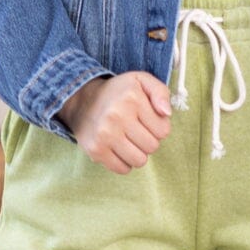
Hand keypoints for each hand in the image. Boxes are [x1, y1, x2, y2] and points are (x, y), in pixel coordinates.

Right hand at [58, 71, 172, 173]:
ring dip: (138, 153)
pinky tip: (118, 148)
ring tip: (129, 140)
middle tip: (137, 131)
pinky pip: (122, 169)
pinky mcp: (96, 150)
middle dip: (148, 140)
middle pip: (152, 147)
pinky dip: (124, 163)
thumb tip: (166, 113)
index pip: (163, 131)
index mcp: (132, 98)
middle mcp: (117, 115)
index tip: (147, 120)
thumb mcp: (141, 81)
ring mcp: (104, 134)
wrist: (83, 101)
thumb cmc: (119, 93)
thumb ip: (161, 92)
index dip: (158, 127)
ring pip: (139, 161)